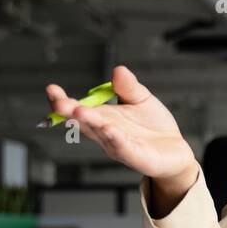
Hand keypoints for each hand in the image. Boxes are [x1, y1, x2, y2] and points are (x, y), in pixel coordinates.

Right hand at [45, 65, 198, 197]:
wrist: (175, 150)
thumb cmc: (153, 126)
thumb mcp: (141, 99)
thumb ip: (128, 87)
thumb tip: (118, 70)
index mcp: (103, 118)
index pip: (78, 110)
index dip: (63, 102)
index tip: (51, 89)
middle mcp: (106, 134)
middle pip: (84, 123)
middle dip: (70, 113)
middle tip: (59, 104)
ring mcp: (119, 147)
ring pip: (102, 135)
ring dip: (90, 124)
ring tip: (80, 111)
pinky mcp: (137, 158)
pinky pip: (125, 149)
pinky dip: (117, 140)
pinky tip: (110, 130)